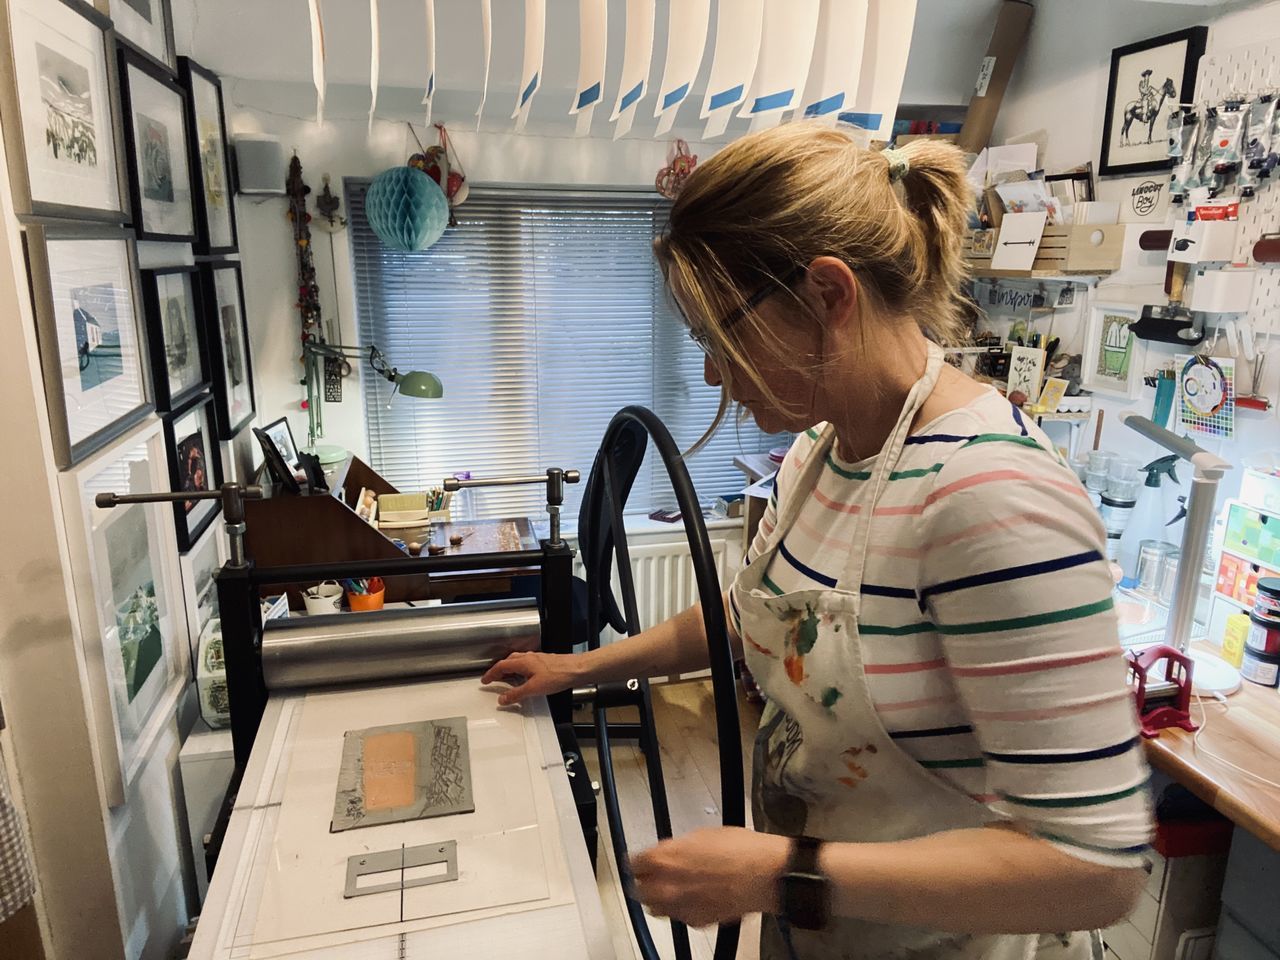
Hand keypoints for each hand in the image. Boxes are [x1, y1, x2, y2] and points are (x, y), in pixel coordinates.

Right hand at [480, 650, 583, 705]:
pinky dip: (520, 670)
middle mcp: (529, 657)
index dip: (491, 674)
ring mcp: (537, 659)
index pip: (501, 666)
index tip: (485, 680)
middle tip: (493, 679)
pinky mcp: (545, 662)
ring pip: (518, 662)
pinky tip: (525, 678)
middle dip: (499, 670)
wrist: (577, 670)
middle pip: (508, 661)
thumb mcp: (534, 689)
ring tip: (507, 680)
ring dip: (510, 670)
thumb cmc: (558, 675)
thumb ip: (516, 694)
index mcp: (523, 662)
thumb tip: (503, 699)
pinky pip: (527, 664)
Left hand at [630, 827, 789, 926]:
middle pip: (638, 890)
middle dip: (643, 881)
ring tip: (671, 888)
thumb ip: (677, 848)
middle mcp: (667, 886)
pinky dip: (680, 908)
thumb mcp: (701, 836)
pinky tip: (693, 897)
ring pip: (655, 908)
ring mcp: (680, 907)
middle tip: (651, 875)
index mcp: (664, 859)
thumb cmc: (740, 851)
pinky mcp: (696, 921)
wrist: (764, 875)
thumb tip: (670, 852)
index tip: (640, 860)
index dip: (637, 860)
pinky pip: (678, 916)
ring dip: (658, 898)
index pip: (632, 863)